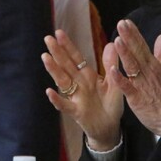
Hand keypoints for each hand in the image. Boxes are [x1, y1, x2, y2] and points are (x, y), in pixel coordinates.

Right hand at [42, 29, 123, 150]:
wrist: (110, 127)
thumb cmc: (111, 104)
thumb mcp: (115, 82)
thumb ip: (111, 64)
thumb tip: (111, 43)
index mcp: (88, 76)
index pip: (75, 58)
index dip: (68, 46)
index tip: (59, 33)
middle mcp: (79, 84)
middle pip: (66, 66)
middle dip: (57, 52)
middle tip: (47, 39)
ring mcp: (76, 97)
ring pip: (62, 81)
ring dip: (54, 70)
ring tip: (45, 57)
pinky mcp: (76, 112)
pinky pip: (65, 105)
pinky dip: (57, 99)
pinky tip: (50, 91)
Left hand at [107, 20, 160, 136]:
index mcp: (153, 65)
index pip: (142, 45)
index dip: (134, 33)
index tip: (126, 21)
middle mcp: (147, 72)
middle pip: (137, 52)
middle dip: (129, 37)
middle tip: (121, 24)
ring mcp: (142, 84)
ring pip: (132, 66)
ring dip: (125, 53)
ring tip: (118, 40)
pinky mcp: (136, 98)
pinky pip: (127, 87)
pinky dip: (120, 79)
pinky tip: (112, 70)